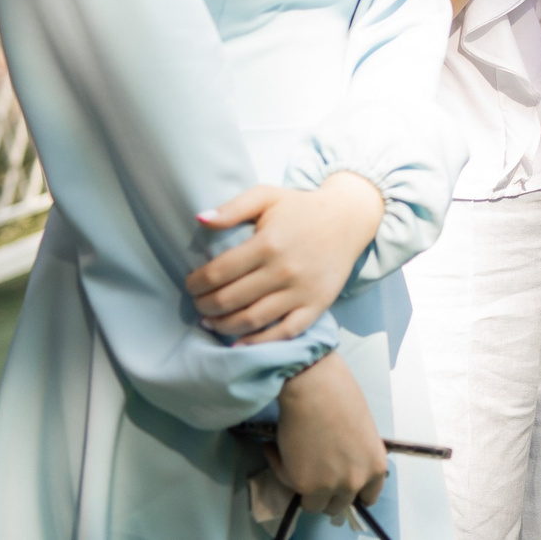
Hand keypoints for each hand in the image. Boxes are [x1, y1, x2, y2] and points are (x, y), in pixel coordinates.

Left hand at [186, 174, 385, 343]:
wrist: (349, 218)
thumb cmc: (302, 207)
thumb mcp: (267, 196)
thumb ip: (233, 208)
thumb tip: (199, 220)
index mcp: (268, 243)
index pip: (218, 273)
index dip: (196, 283)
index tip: (191, 284)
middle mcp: (284, 270)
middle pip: (230, 300)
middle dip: (204, 306)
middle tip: (198, 303)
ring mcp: (302, 291)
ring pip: (251, 320)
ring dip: (223, 326)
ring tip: (211, 321)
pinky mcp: (317, 305)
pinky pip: (284, 333)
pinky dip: (258, 343)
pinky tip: (239, 343)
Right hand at [271, 352, 387, 524]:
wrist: (315, 387)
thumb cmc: (340, 397)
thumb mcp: (362, 432)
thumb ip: (356, 456)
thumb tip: (340, 468)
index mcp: (376, 466)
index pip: (368, 496)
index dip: (353, 492)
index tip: (341, 486)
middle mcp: (356, 480)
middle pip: (339, 504)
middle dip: (327, 492)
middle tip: (314, 473)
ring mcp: (330, 485)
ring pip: (315, 504)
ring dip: (305, 487)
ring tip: (297, 461)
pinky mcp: (304, 484)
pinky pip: (290, 487)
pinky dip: (282, 470)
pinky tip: (280, 450)